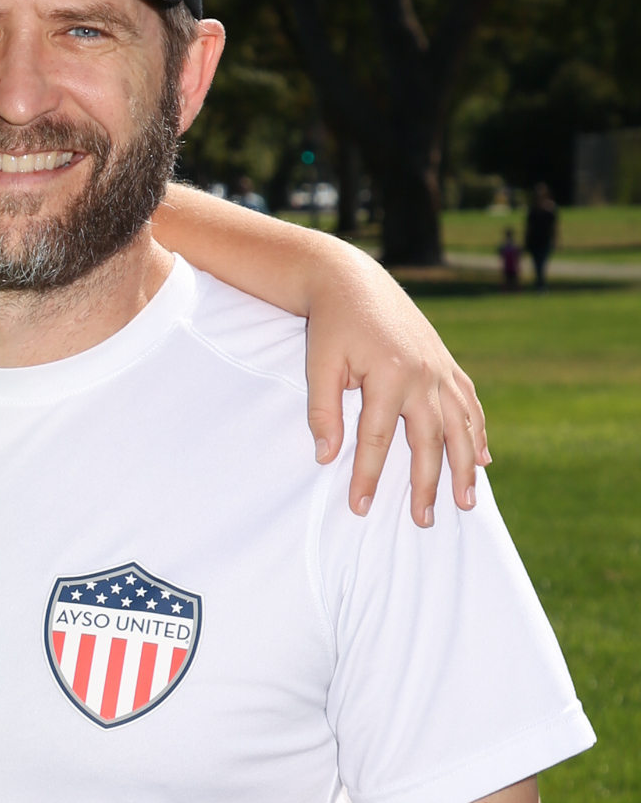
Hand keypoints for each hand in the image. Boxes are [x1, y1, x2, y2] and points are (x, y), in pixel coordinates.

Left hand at [301, 265, 489, 526]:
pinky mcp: (446, 364)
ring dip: (464, 467)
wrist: (353, 281)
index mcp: (389, 375)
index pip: (376, 440)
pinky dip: (478, 432)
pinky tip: (484, 459)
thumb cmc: (331, 326)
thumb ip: (322, 412)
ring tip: (466, 503)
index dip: (368, 477)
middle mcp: (423, 375)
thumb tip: (326, 458)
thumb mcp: (318, 366)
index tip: (360, 508)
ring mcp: (440, 369)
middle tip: (424, 521)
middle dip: (426, 484)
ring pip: (459, 427)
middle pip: (428, 441)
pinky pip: (469, 404)